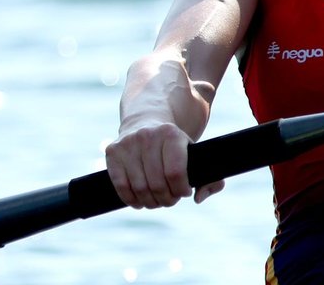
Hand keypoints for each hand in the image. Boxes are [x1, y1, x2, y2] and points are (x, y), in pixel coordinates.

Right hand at [105, 122, 224, 207]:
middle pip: (157, 183)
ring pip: (139, 188)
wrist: (146, 121)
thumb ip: (211, 178)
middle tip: (170, 200)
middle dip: (166, 199)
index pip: (176, 173)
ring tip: (156, 201)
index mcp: (171, 134)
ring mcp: (128, 143)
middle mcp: (148, 136)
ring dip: (150, 202)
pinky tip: (140, 201)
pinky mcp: (112, 152)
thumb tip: (198, 198)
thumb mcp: (195, 154)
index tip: (184, 192)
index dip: (181, 190)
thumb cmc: (174, 146)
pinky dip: (131, 200)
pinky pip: (120, 186)